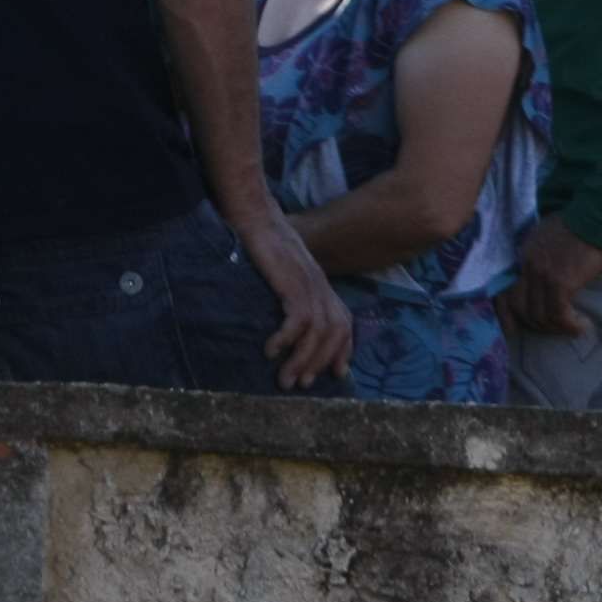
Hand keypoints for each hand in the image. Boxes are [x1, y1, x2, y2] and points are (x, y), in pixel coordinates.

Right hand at [237, 210, 352, 387]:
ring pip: (319, 331)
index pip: (344, 323)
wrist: (256, 217)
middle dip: (321, 362)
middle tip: (302, 384)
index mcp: (321, 287)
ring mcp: (309, 284)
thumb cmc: (265, 246)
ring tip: (285, 379)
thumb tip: (286, 320)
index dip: (344, 349)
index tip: (337, 374)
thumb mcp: (284, 274)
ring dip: (303, 359)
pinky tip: (272, 351)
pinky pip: (300, 317)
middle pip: (335, 332)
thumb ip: (291, 294)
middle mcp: (321, 288)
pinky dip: (288, 338)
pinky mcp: (292, 281)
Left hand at [496, 219, 601, 342]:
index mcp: (523, 254)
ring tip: (573, 327)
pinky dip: (569, 325)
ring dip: (556, 327)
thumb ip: (539, 253)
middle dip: (537, 324)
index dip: (505, 315)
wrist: (600, 216)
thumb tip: (543, 273)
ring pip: (539, 315)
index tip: (512, 330)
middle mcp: (527, 266)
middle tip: (556, 327)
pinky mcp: (561, 281)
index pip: (503, 292)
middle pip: (521, 308)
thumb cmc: (582, 223)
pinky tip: (581, 326)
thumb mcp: (549, 234)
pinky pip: (558, 314)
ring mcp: (542, 274)